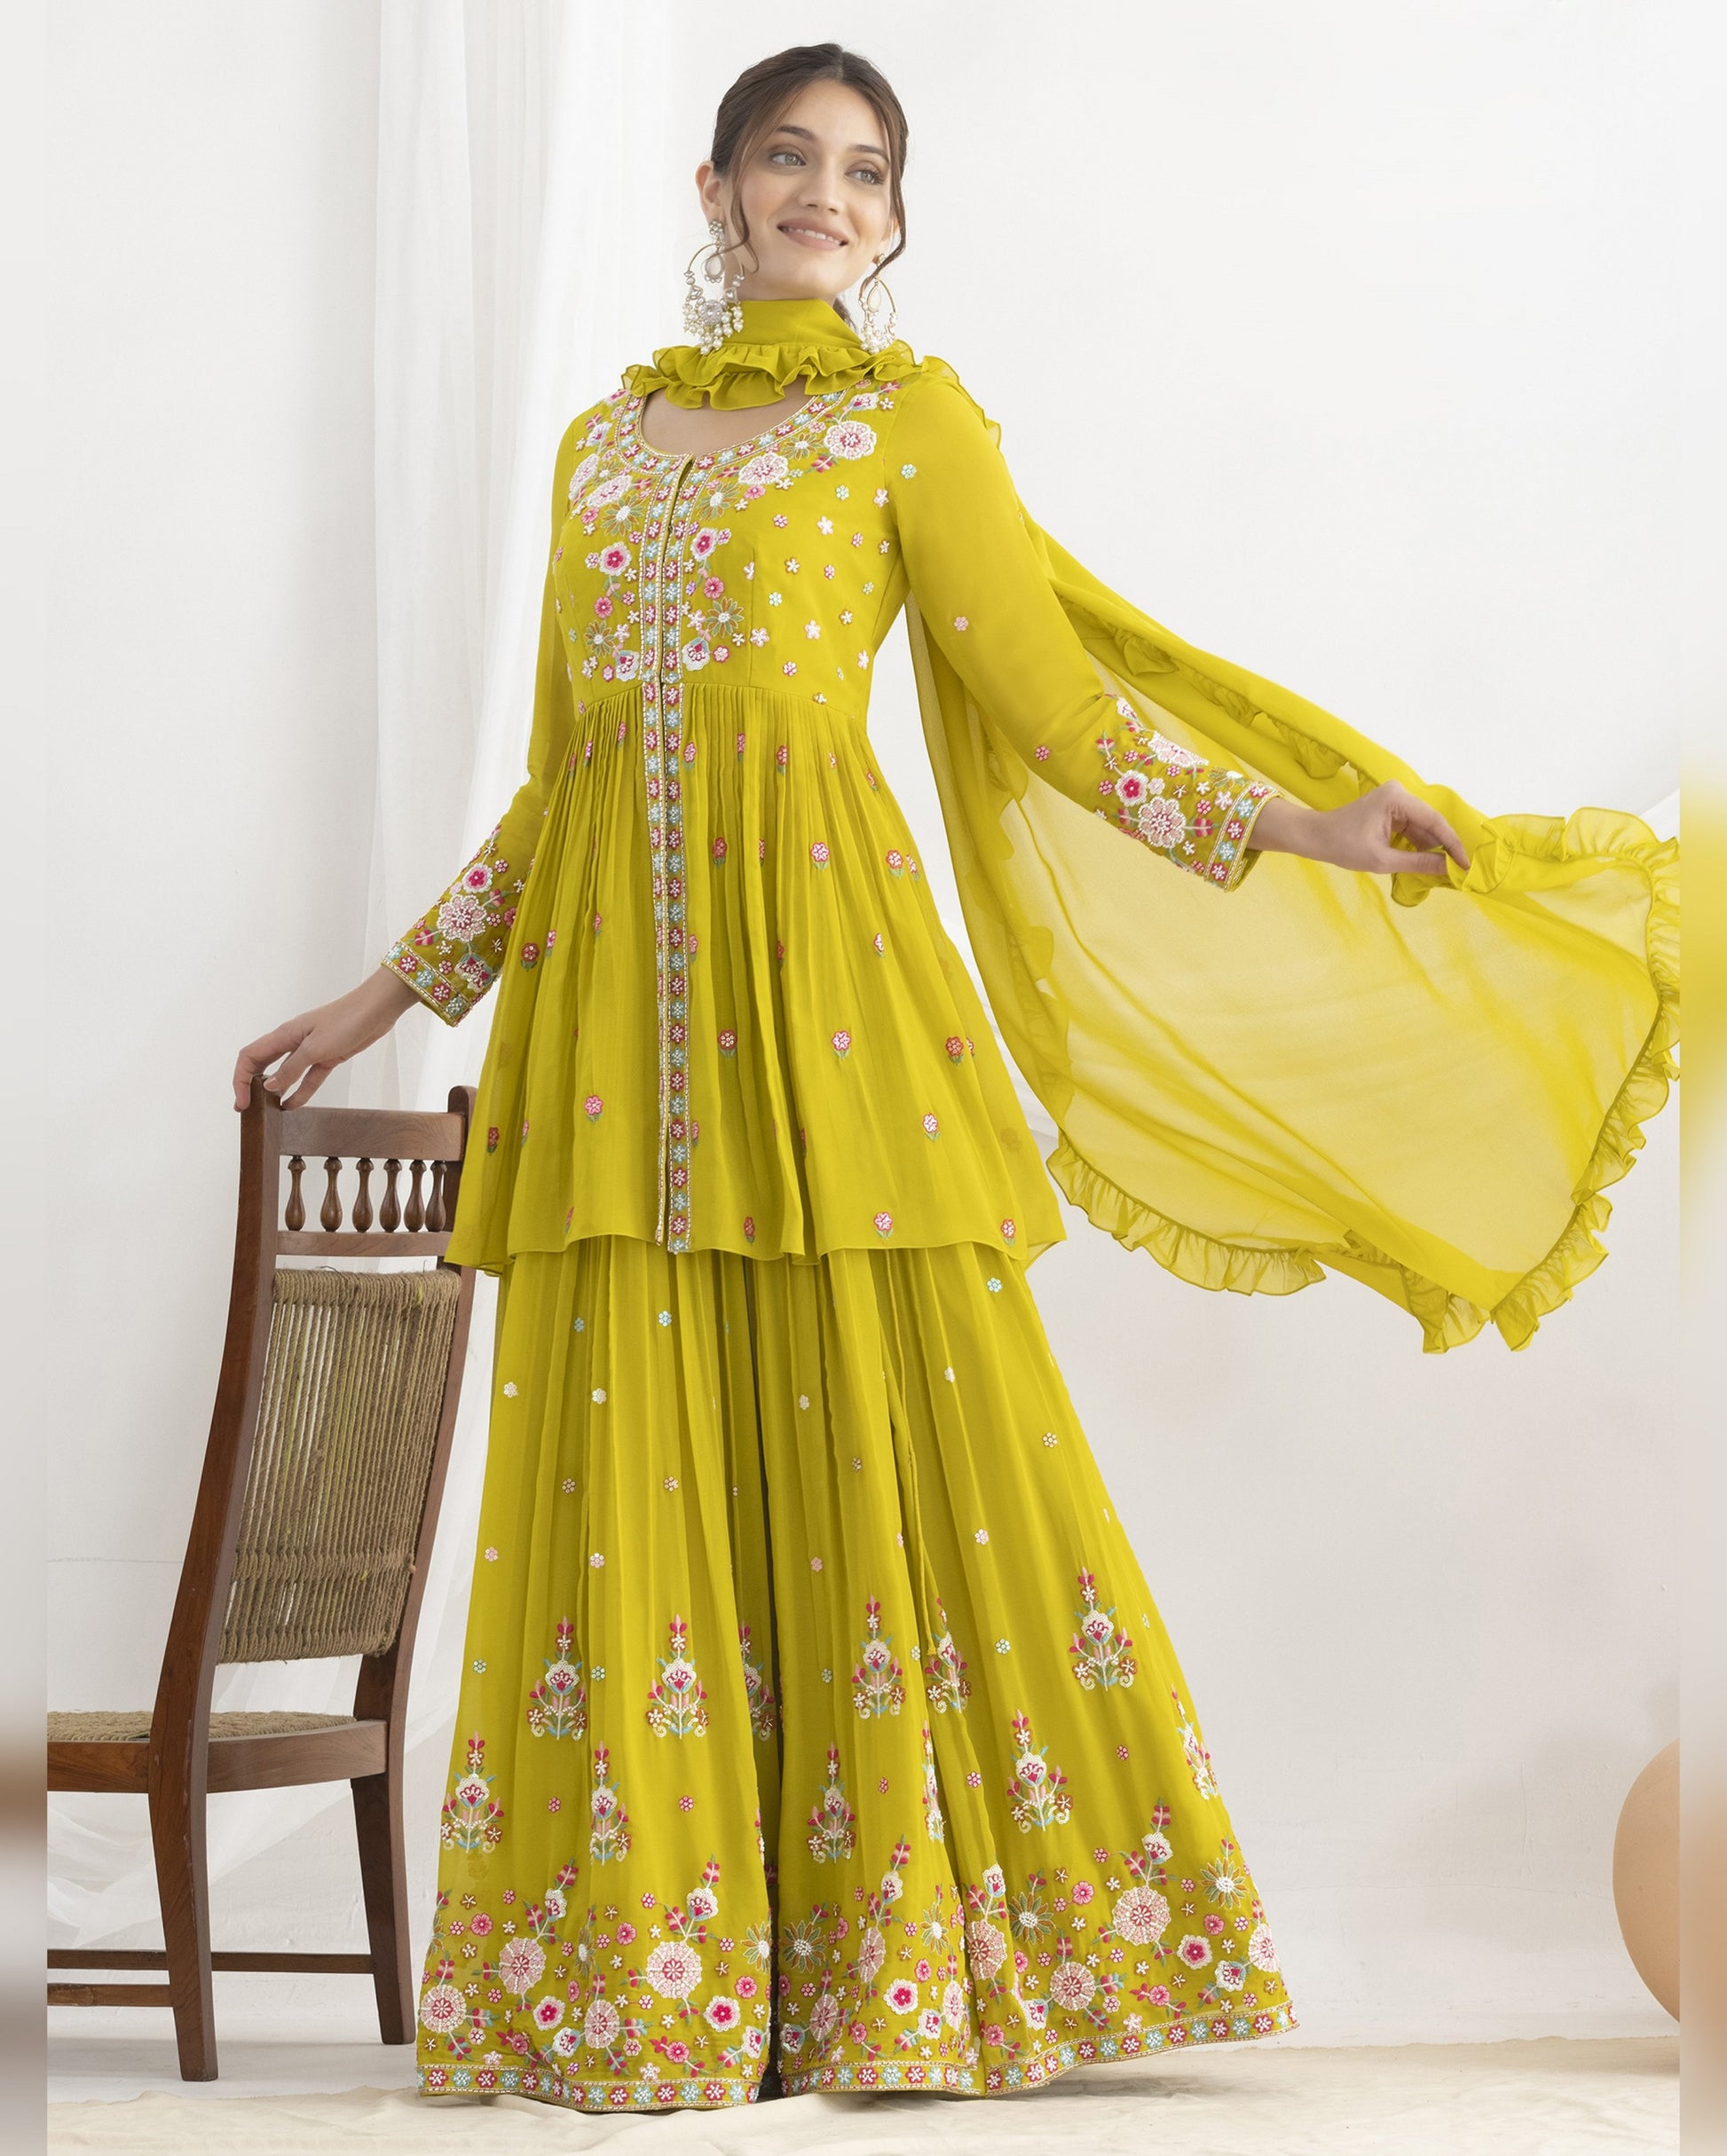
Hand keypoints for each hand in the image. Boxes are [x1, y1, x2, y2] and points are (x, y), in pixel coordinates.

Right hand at [233, 968, 420, 1110]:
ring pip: (285, 1073)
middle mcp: (293, 1041)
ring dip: (275, 1090)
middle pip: (263, 1064)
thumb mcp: (315, 1048)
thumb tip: (269, 1085)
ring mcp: (310, 1049)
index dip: (240, 1079)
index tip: (242, 1101)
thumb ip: (291, 1068)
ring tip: (267, 1111)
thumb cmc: (347, 1020)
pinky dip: (301, 1091)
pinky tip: (292, 1105)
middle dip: (251, 1085)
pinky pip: (309, 1077)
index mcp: (284, 1034)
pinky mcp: (328, 1056)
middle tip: (247, 1108)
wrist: (377, 1009)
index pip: (250, 1056)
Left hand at [1253, 782, 1469, 878]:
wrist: (1316, 837)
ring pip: (1423, 827)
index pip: (1434, 821)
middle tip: (1460, 870)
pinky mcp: (1391, 810)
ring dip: (1433, 848)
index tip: (1465, 864)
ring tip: (1447, 870)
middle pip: (1431, 823)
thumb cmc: (1342, 846)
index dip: (1452, 844)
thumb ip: (1418, 862)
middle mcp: (1399, 793)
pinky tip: (1429, 862)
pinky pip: (1412, 829)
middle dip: (1444, 847)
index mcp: (1396, 798)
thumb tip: (1448, 869)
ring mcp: (1395, 800)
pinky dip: (1419, 845)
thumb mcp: (1382, 859)